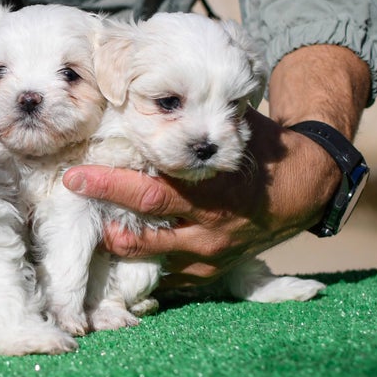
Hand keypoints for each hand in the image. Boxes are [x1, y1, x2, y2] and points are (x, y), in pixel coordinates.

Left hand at [64, 109, 344, 284]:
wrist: (304, 190)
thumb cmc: (261, 151)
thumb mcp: (233, 131)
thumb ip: (195, 127)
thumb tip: (145, 99)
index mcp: (213, 193)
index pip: (151, 193)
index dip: (110, 186)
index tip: (75, 177)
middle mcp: (209, 230)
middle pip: (145, 233)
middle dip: (104, 223)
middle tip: (72, 210)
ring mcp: (210, 257)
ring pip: (152, 261)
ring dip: (119, 248)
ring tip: (91, 231)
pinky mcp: (212, 273)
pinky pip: (171, 277)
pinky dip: (145, 266)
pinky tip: (121, 252)